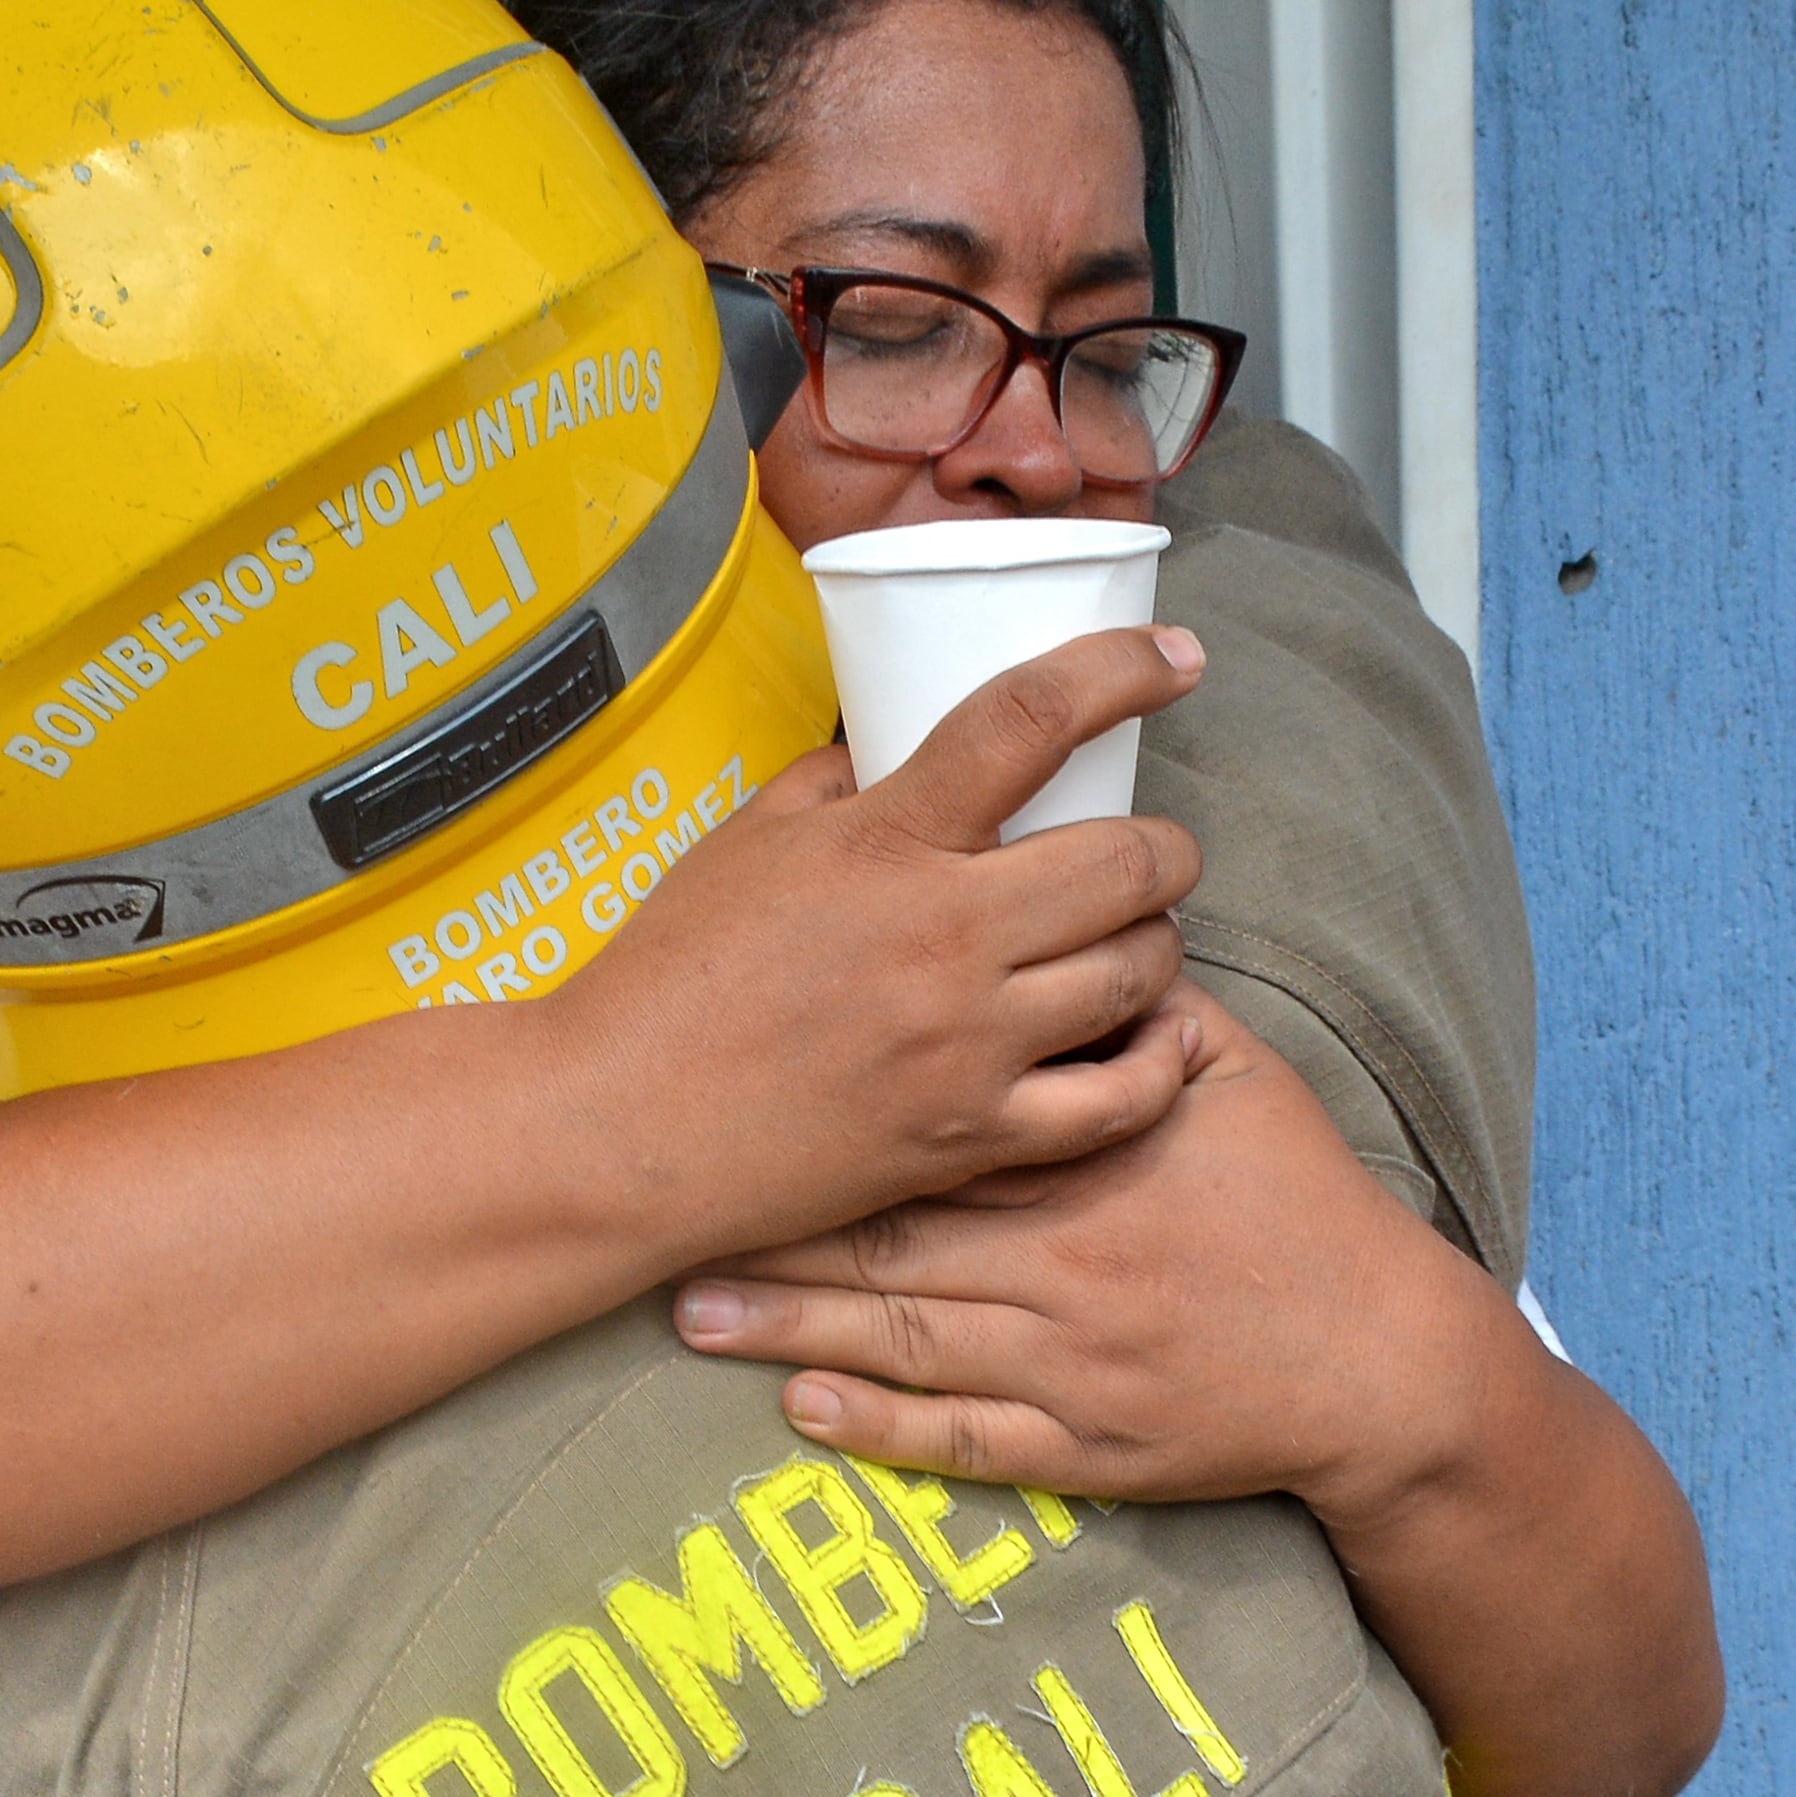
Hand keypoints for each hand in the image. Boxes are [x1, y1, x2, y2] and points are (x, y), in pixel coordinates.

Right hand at [550, 627, 1212, 1258]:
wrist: (620, 1124)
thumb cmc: (666, 978)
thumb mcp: (741, 843)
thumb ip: (833, 783)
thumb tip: (894, 749)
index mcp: (886, 842)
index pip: (1033, 720)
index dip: (1124, 672)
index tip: (1175, 661)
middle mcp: (947, 935)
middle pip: (1131, 860)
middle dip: (1166, 847)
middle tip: (1149, 853)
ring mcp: (969, 1042)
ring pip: (1140, 973)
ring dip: (1155, 943)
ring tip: (1130, 941)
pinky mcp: (972, 1135)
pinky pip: (1116, 1102)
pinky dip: (1155, 1065)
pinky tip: (1160, 1039)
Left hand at [672, 986, 1507, 1526]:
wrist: (1382, 1363)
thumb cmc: (1304, 1212)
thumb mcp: (1239, 1085)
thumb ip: (1147, 1015)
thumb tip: (1076, 933)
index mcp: (1087, 1167)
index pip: (937, 1132)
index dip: (832, 1122)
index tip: (739, 1104)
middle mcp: (1062, 1266)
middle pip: (889, 1243)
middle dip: (772, 1235)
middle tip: (665, 1222)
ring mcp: (1067, 1366)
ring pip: (904, 1345)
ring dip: (790, 1334)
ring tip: (690, 1314)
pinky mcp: (1083, 1447)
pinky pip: (963, 1442)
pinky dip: (879, 1430)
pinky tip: (800, 1415)